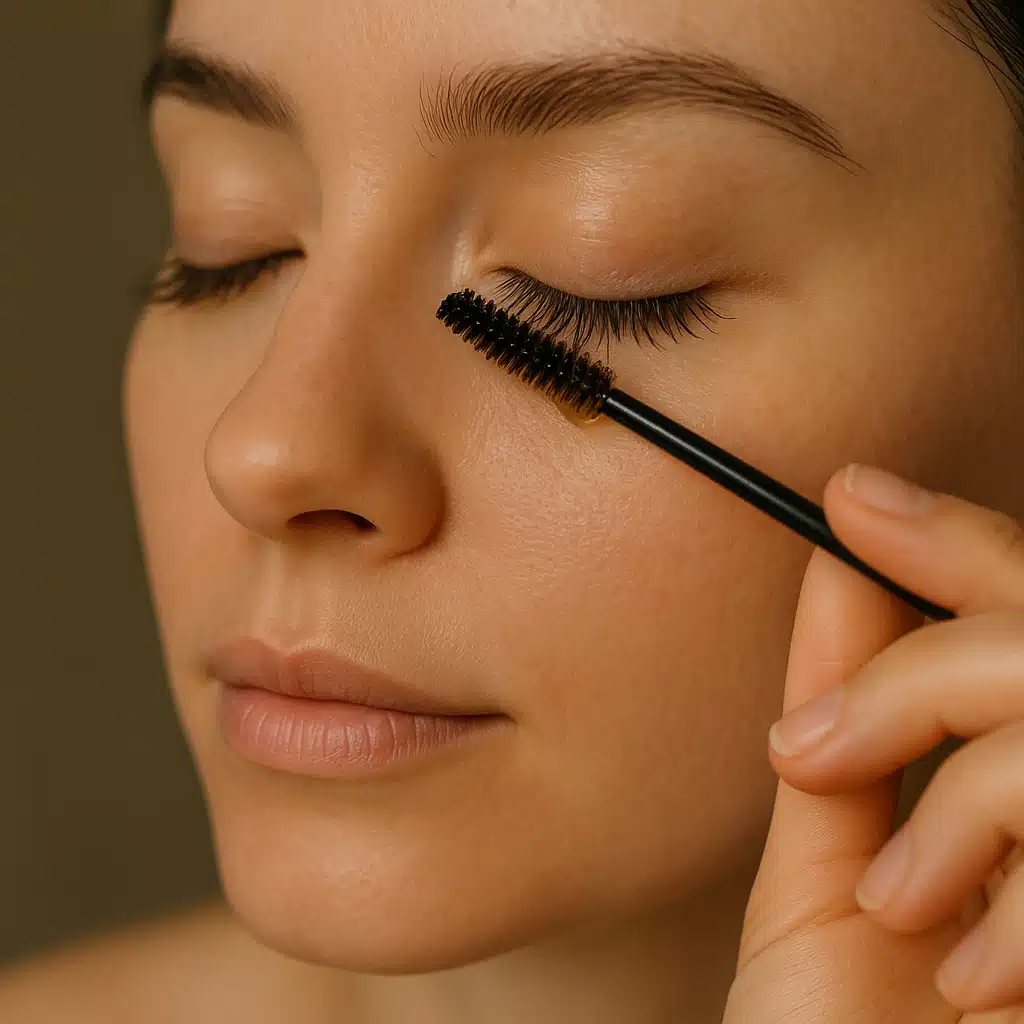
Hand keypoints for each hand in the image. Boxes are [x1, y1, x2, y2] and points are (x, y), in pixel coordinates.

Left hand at [723, 464, 1023, 1022]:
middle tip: (823, 757)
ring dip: (969, 799)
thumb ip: (846, 739)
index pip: (1019, 621)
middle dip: (931, 673)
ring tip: (912, 920)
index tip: (848, 495)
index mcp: (1019, 806)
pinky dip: (1014, 891)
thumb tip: (840, 569)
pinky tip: (974, 974)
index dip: (953, 546)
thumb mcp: (832, 887)